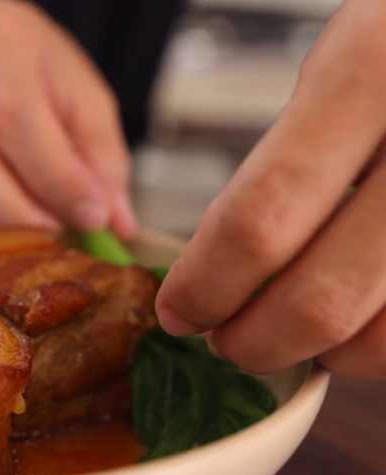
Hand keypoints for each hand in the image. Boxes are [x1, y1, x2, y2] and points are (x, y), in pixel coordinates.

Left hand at [156, 0, 385, 377]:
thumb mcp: (352, 54)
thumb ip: (292, 152)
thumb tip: (215, 258)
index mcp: (373, 75)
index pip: (261, 218)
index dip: (205, 283)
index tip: (177, 308)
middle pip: (320, 297)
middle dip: (249, 339)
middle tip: (220, 339)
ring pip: (379, 337)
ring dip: (316, 351)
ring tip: (282, 329)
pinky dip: (375, 345)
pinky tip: (355, 317)